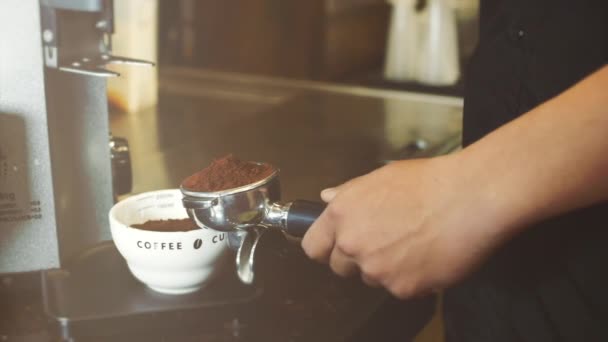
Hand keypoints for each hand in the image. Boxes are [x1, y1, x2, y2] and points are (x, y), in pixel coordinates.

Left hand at [302, 154, 508, 298]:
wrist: (469, 198)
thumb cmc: (429, 182)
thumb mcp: (381, 177)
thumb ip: (350, 192)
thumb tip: (328, 197)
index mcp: (342, 213)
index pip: (313, 246)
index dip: (325, 247)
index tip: (335, 247)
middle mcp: (352, 243)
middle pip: (340, 267)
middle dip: (356, 259)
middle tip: (384, 243)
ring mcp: (376, 269)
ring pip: (371, 279)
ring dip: (385, 269)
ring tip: (412, 244)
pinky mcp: (402, 288)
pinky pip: (399, 289)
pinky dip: (412, 279)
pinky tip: (428, 256)